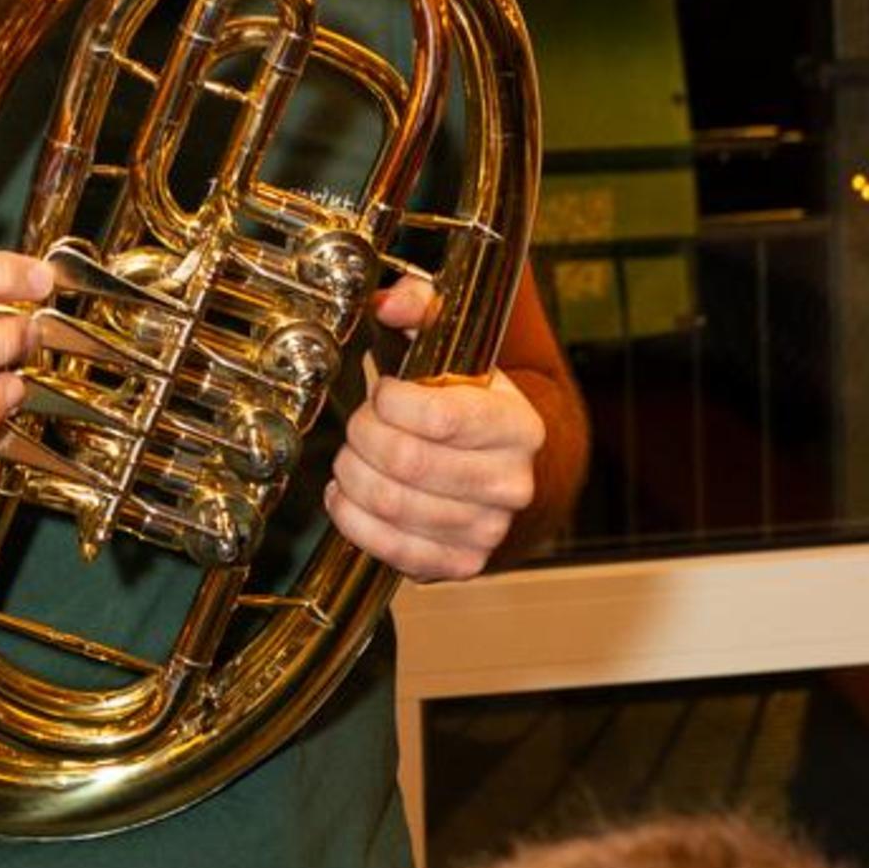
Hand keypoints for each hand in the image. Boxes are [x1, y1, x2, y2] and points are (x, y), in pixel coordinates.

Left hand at [323, 271, 545, 582]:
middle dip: (363, 436)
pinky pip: (388, 547)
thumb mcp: (452, 345)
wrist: (489, 466)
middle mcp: (513, 482)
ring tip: (354, 457)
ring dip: (353, 475)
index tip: (384, 392)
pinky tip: (350, 494)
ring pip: (390, 503)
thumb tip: (391, 303)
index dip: (391, 402)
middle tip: (360, 425)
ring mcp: (488, 529)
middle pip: (406, 462)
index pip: (441, 418)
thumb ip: (420, 307)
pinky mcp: (459, 564)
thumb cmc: (462, 403)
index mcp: (518, 425)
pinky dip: (353, 518)